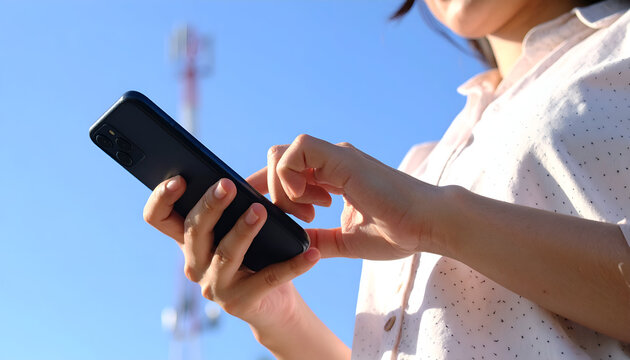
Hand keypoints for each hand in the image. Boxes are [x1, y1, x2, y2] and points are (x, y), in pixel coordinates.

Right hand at [143, 175, 319, 330]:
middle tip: (228, 185)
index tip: (178, 179)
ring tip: (260, 211)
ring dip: (243, 230)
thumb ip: (236, 205)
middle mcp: (194, 264)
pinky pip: (269, 278)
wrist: (275, 304)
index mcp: (189, 241)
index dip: (161, 198)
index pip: (158, 218)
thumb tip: (237, 180)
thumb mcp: (242, 227)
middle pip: (193, 231)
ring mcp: (215, 286)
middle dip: (210, 206)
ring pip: (226, 253)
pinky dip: (293, 265)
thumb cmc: (258, 255)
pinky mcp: (241, 303)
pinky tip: (311, 254)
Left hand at [251, 134, 447, 259]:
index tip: (284, 218)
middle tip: (300, 219)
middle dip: (274, 191)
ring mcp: (336, 157)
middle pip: (278, 160)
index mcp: (332, 177)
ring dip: (283, 186)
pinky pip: (299, 149)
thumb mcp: (345, 240)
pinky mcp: (342, 158)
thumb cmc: (397, 232)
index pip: (287, 171)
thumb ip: (318, 239)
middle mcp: (331, 162)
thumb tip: (293, 245)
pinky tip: (310, 201)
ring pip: (282, 153)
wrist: (428, 225)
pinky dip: (291, 174)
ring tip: (309, 214)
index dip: (273, 191)